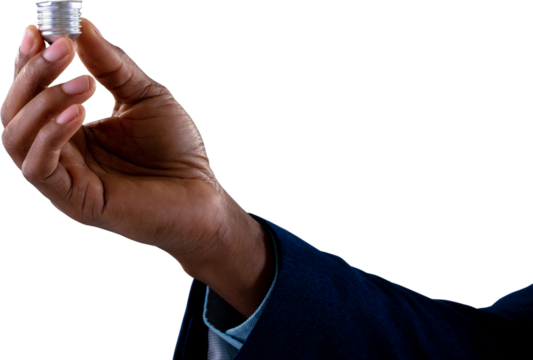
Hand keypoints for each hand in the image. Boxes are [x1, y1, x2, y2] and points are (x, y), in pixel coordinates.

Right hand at [1, 17, 243, 276]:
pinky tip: (78, 112)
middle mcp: (62, 153)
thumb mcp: (145, 96)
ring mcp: (65, 179)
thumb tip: (79, 23)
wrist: (204, 196)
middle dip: (33, 73)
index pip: (31, 91)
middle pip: (14, 110)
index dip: (29, 59)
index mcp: (73, 129)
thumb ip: (111, 65)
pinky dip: (50, 134)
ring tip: (83, 82)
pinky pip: (38, 167)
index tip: (40, 27)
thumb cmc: (178, 149)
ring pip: (16, 137)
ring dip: (41, 101)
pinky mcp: (74, 201)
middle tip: (62, 45)